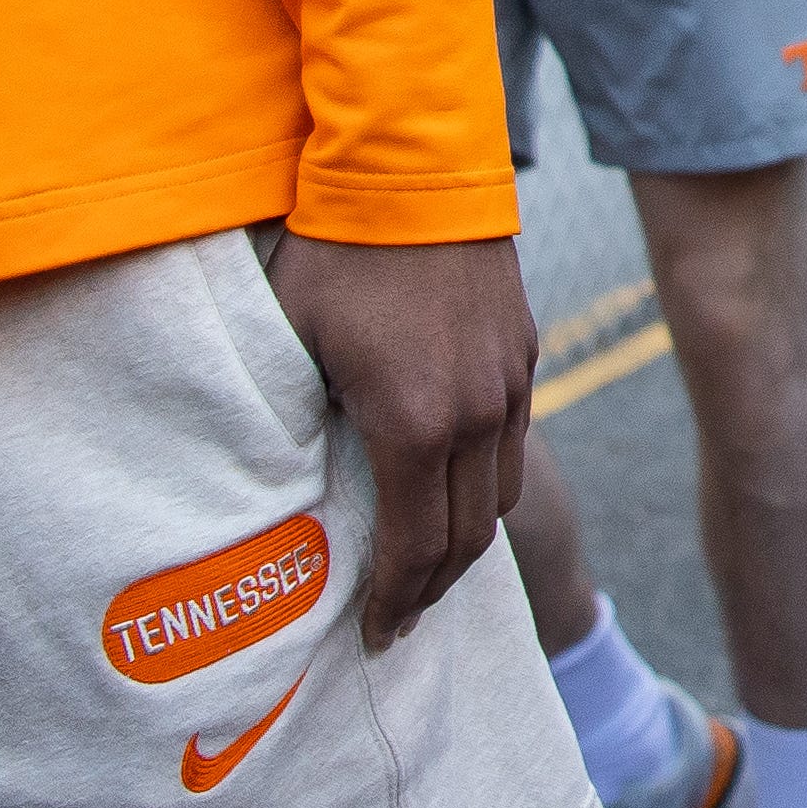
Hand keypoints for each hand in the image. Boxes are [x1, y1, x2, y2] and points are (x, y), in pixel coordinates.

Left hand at [265, 233, 536, 644]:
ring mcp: (511, 380)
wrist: (412, 170)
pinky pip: (512, 441)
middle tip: (400, 621)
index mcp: (416, 421)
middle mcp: (478, 412)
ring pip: (500, 491)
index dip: (396, 603)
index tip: (375, 636)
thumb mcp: (293, 349)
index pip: (417, 546)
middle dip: (434, 589)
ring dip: (467, 541)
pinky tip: (454, 487)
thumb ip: (301, 424)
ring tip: (428, 567)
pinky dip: (485, 485)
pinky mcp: (524, 350)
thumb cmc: (334, 259)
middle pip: (471, 535)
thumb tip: (282, 484)